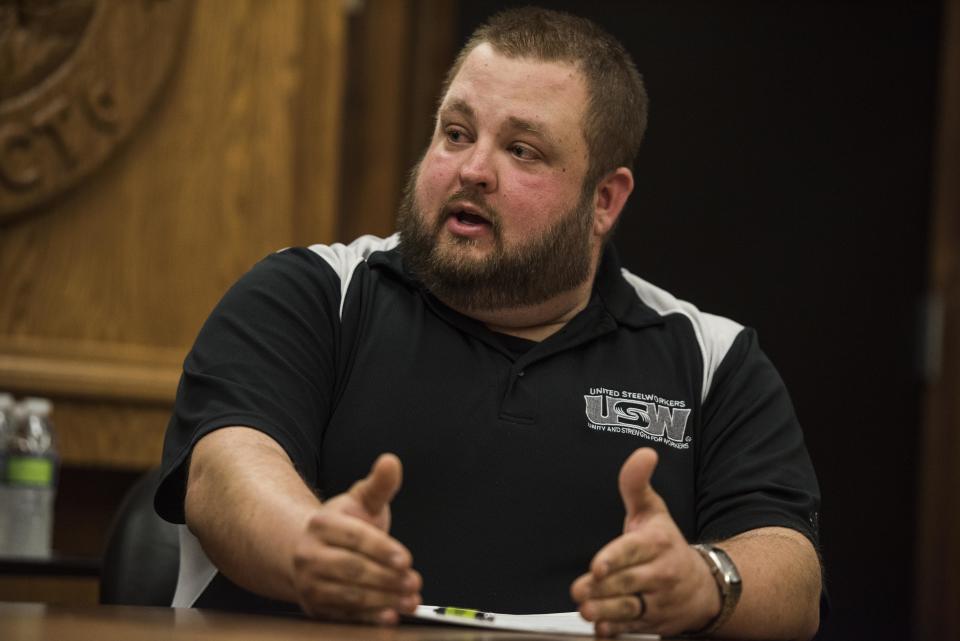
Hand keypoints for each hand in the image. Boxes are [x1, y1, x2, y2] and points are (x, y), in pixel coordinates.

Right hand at [291, 453, 421, 623]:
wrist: (310, 550)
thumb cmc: (343, 525)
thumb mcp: (361, 500)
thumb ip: (379, 485)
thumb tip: (391, 461)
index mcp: (322, 524)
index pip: (355, 537)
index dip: (382, 549)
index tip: (406, 559)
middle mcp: (309, 554)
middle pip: (353, 569)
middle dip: (387, 578)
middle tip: (414, 582)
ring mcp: (309, 582)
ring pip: (349, 595)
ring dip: (383, 600)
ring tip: (410, 599)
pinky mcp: (315, 606)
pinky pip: (344, 615)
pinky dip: (368, 618)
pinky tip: (389, 616)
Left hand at [570, 448, 719, 636]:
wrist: (706, 586)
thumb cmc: (667, 544)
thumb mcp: (654, 510)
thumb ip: (637, 484)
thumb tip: (644, 454)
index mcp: (658, 542)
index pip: (634, 550)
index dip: (614, 559)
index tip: (597, 567)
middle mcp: (661, 572)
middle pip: (628, 582)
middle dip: (602, 588)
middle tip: (579, 591)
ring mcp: (659, 600)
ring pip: (631, 608)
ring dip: (607, 612)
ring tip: (587, 611)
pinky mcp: (655, 621)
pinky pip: (635, 628)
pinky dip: (618, 631)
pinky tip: (602, 631)